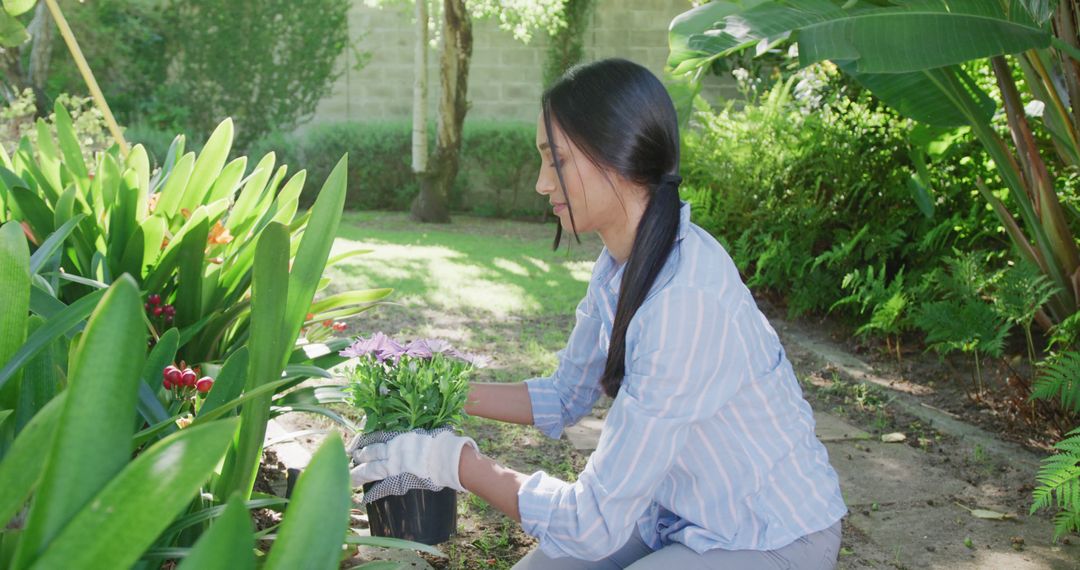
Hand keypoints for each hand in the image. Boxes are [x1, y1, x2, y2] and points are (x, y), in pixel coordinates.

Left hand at [350, 430, 477, 490]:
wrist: (445, 457)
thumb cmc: (439, 441)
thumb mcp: (423, 433)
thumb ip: (412, 435)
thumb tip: (411, 434)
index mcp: (397, 437)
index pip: (374, 438)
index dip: (364, 441)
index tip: (357, 444)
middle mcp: (392, 451)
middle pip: (369, 454)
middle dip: (358, 457)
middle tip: (350, 459)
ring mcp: (394, 467)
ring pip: (370, 470)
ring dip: (358, 474)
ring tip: (350, 478)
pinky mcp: (399, 481)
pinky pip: (382, 488)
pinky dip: (373, 493)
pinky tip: (364, 498)